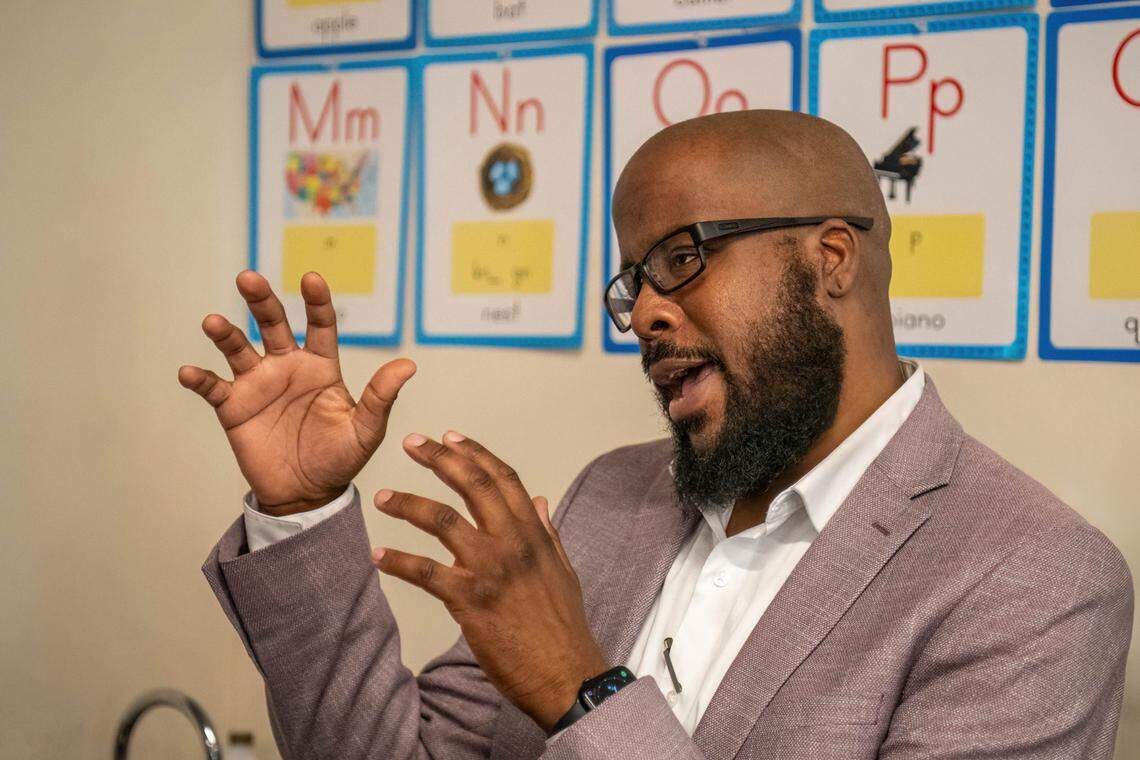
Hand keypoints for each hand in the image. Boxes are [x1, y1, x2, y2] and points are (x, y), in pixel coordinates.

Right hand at [178, 270, 415, 513]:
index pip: (319, 325)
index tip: (311, 278)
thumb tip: (409, 365)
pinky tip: (189, 372)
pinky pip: (213, 387)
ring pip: (237, 349)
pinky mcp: (234, 407)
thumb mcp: (366, 430)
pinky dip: (199, 379)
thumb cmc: (340, 459)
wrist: (306, 495)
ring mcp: (258, 384)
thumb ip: (381, 396)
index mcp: (320, 366)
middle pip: (271, 324)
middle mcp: (286, 367)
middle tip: (248, 278)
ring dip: (224, 334)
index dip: (316, 302)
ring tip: (213, 323)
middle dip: (260, 300)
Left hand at [371, 432, 608, 730]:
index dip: (475, 453)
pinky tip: (380, 556)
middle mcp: (513, 543)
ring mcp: (491, 569)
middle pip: (472, 485)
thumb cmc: (563, 628)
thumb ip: (547, 532)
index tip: (451, 437)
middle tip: (412, 443)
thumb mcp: (563, 570)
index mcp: (534, 533)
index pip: (503, 478)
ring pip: (442, 519)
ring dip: (407, 503)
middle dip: (438, 458)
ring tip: (384, 497)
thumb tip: (539, 501)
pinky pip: (425, 572)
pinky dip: (398, 561)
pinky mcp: (471, 600)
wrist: (567, 674)